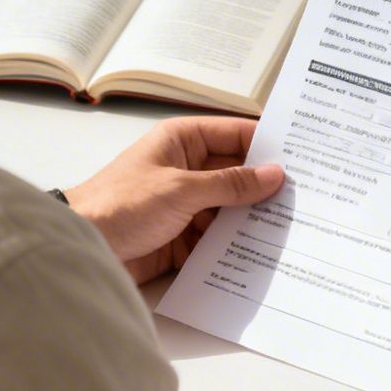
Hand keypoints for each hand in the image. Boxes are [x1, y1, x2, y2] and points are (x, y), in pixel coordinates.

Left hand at [62, 116, 284, 283]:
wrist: (81, 247)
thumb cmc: (120, 203)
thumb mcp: (182, 189)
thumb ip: (231, 184)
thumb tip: (275, 175)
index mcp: (184, 141)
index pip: (237, 135)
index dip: (269, 144)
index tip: (306, 155)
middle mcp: (188, 169)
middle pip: (238, 175)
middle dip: (267, 187)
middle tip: (309, 197)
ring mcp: (186, 205)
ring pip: (232, 209)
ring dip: (254, 220)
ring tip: (295, 228)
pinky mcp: (183, 238)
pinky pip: (218, 239)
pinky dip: (236, 246)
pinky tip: (264, 254)